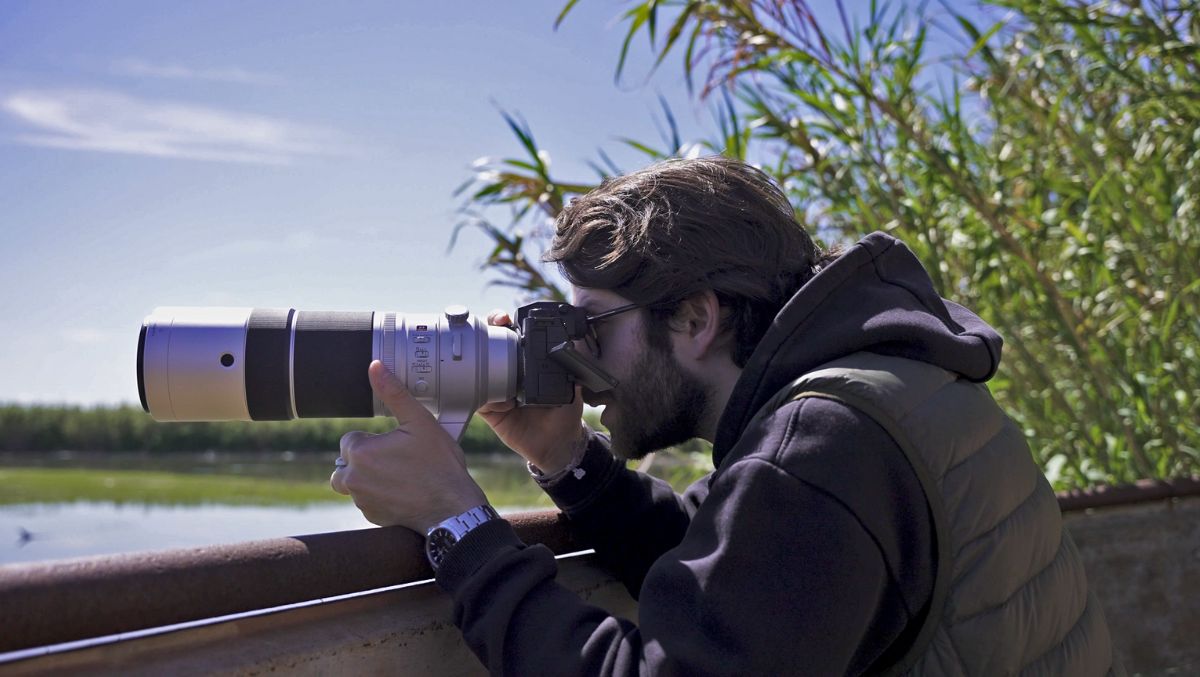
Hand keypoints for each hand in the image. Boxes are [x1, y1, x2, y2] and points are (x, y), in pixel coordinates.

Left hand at [331, 360, 487, 532]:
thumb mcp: (421, 422)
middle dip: (367, 458)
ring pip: (354, 482)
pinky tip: (403, 491)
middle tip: (399, 460)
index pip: (350, 439)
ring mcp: (361, 500)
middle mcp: (353, 479)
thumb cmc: (440, 465)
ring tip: (400, 475)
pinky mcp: (370, 516)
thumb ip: (394, 393)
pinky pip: (365, 501)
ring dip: (369, 477)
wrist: (453, 508)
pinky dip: (378, 495)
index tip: (396, 445)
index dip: (374, 440)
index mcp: (360, 453)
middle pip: (347, 461)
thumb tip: (376, 366)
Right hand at [476, 310, 585, 473]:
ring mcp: (495, 390)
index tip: (504, 318)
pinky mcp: (488, 410)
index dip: (503, 323)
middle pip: (488, 346)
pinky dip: (481, 396)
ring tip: (489, 367)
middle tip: (492, 328)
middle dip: (485, 333)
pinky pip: (476, 398)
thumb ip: (570, 367)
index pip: (510, 336)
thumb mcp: (572, 386)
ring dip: (477, 363)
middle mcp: (507, 371)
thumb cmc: (564, 413)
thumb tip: (572, 348)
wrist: (556, 445)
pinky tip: (499, 401)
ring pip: (476, 369)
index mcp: (526, 362)